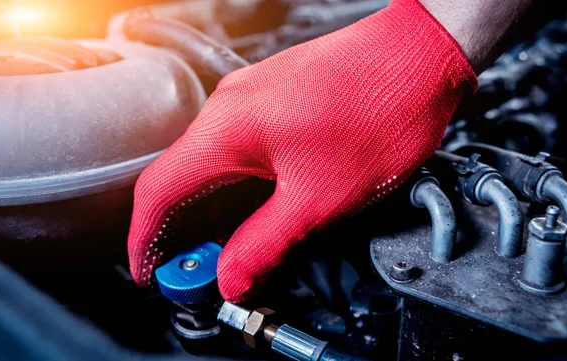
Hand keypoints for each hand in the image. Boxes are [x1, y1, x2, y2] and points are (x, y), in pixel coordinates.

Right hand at [128, 0, 475, 302]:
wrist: (421, 54)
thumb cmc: (380, 108)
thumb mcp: (319, 198)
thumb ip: (265, 242)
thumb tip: (232, 275)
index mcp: (227, 129)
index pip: (158, 191)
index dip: (145, 239)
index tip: (150, 271)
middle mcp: (229, 106)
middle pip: (180, 177)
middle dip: (183, 230)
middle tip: (200, 269)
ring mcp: (251, 96)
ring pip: (211, 162)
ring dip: (213, 208)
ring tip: (231, 244)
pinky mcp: (275, 97)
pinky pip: (238, 146)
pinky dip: (237, 183)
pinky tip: (259, 204)